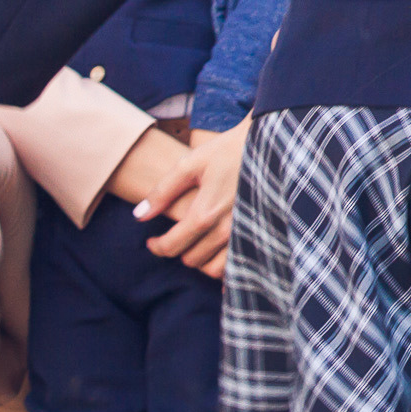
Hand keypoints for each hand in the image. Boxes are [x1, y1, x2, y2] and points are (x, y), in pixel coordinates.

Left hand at [137, 120, 249, 278]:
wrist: (271, 143)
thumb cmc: (228, 149)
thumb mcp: (192, 163)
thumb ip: (163, 190)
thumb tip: (139, 215)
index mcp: (205, 213)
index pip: (171, 246)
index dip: (156, 246)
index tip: (152, 240)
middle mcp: (225, 230)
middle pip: (191, 260)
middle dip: (179, 250)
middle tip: (177, 235)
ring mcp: (245, 234)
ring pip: (214, 269)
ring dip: (201, 259)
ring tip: (197, 243)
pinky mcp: (260, 234)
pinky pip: (238, 265)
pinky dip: (225, 265)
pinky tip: (219, 253)